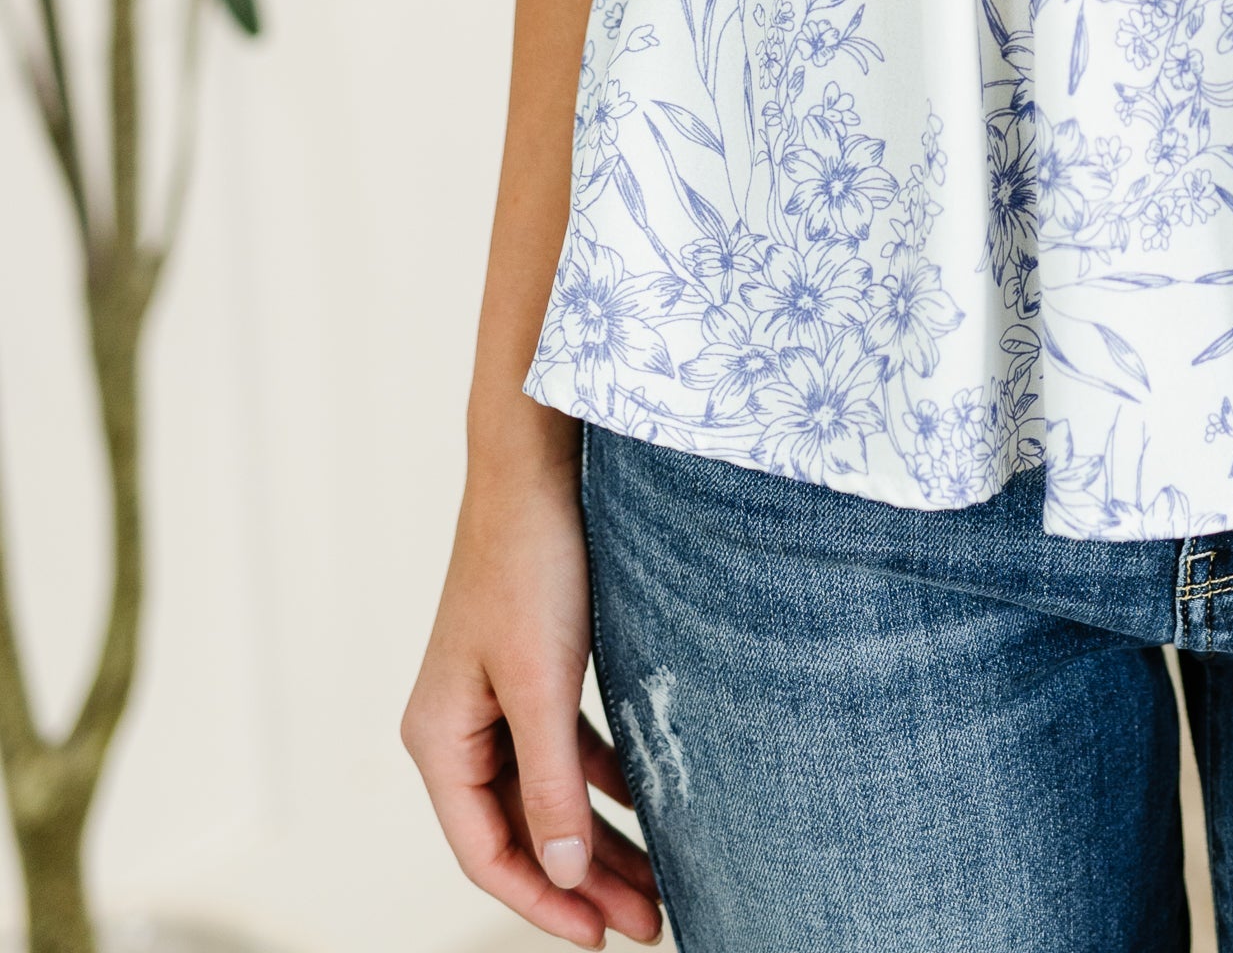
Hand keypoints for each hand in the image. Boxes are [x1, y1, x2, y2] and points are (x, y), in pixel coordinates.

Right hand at [402, 417, 661, 944]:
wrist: (535, 464)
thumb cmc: (531, 564)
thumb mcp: (544, 684)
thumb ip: (552, 784)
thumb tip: (564, 874)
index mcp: (439, 741)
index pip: (486, 854)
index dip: (543, 902)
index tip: (602, 936)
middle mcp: (457, 728)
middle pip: (520, 832)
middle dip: (582, 881)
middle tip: (648, 922)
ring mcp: (492, 700)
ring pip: (547, 794)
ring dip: (598, 838)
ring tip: (656, 883)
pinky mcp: (529, 670)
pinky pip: (564, 750)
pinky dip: (602, 781)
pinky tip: (646, 803)